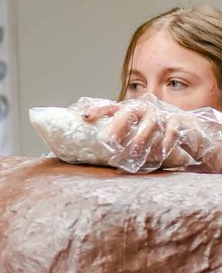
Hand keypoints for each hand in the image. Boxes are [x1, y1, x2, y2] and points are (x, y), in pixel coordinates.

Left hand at [77, 95, 221, 172]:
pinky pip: (171, 130)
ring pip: (150, 122)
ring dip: (142, 137)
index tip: (85, 117)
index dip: (99, 110)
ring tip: (134, 151)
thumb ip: (123, 144)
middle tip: (111, 141)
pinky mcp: (179, 121)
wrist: (188, 131)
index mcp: (131, 111)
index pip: (112, 107)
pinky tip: (162, 151)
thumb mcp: (138, 137)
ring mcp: (162, 114)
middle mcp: (145, 110)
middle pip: (130, 111)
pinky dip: (166, 141)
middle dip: (119, 125)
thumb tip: (106, 165)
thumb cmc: (156, 135)